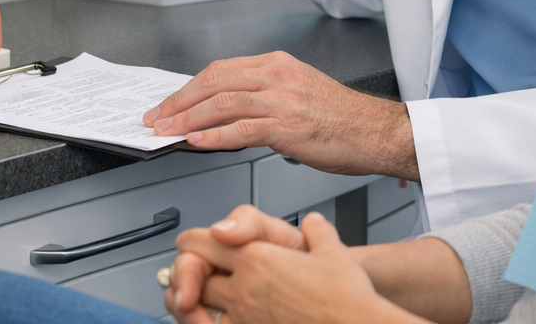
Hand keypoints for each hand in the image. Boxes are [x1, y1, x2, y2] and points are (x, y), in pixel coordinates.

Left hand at [144, 51, 418, 178]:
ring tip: (167, 131)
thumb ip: (264, 98)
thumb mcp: (299, 94)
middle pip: (214, 81)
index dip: (188, 88)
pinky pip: (240, 129)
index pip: (220, 70)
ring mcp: (282, 98)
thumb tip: (226, 117)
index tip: (170, 103)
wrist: (377, 131)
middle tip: (157, 117)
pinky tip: (196, 142)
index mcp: (278, 64)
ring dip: (187, 118)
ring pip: (222, 102)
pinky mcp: (288, 124)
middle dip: (179, 101)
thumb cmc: (343, 120)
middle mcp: (277, 75)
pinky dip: (213, 136)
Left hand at [179, 211, 407, 323]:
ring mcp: (244, 318)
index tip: (191, 245)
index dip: (191, 242)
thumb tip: (314, 223)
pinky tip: (219, 322)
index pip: (200, 243)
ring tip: (196, 304)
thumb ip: (317, 232)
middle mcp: (243, 288)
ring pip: (196, 310)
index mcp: (257, 258)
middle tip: (193, 275)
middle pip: (192, 276)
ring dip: (194, 305)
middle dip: (190, 274)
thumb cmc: (345, 296)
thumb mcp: (333, 250)